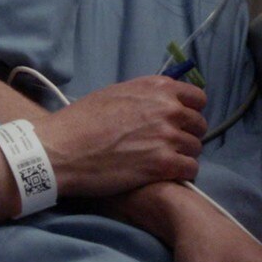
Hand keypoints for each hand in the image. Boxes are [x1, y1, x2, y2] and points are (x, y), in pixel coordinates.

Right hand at [31, 75, 206, 196]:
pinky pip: (190, 169)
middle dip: (187, 135)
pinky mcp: (163, 164)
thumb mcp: (115, 93)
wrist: (63, 149)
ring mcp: (167, 136)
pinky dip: (180, 173)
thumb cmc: (82, 120)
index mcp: (156, 88)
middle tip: (169, 146)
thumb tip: (162, 101)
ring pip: (195, 148)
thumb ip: (145, 95)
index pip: (197, 97)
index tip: (180, 122)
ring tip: (163, 161)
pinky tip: (163, 174)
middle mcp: (167, 108)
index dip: (190, 111)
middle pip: (199, 124)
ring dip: (183, 155)